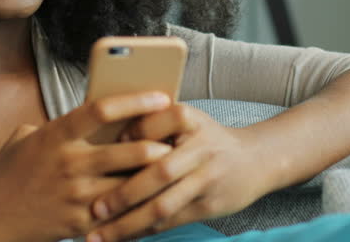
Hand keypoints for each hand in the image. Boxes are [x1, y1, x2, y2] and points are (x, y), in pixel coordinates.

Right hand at [0, 91, 175, 241]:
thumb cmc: (5, 176)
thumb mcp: (24, 139)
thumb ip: (55, 127)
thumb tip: (87, 118)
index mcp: (55, 135)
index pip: (102, 109)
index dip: (135, 100)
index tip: (160, 95)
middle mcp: (69, 163)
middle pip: (128, 150)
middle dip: (159, 143)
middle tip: (178, 137)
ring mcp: (77, 195)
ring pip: (131, 183)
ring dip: (154, 175)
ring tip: (174, 167)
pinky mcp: (81, 222)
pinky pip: (119, 211)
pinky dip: (138, 203)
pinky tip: (152, 197)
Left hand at [85, 104, 275, 241]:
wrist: (256, 159)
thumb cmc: (206, 137)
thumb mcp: (186, 119)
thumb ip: (153, 123)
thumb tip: (108, 141)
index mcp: (190, 119)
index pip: (151, 128)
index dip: (126, 142)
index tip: (101, 153)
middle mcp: (201, 149)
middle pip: (158, 173)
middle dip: (123, 194)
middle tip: (94, 209)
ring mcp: (207, 179)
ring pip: (163, 205)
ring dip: (128, 224)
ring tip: (98, 236)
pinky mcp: (210, 205)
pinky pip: (171, 223)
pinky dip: (143, 232)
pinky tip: (121, 238)